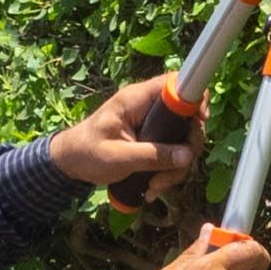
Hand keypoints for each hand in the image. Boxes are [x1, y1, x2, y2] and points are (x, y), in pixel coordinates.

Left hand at [46, 77, 207, 190]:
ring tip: (155, 186)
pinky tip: (153, 186)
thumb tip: (187, 156)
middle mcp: (148, 107)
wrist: (70, 163)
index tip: (200, 121)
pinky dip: (168, 170)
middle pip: (186, 119)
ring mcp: (151, 124)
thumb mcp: (118, 157)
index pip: (175, 83)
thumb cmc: (86, 153)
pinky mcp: (152, 139)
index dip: (193, 98)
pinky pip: (172, 151)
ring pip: (182, 140)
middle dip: (185, 149)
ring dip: (175, 166)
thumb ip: (152, 155)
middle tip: (172, 173)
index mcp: (137, 100)